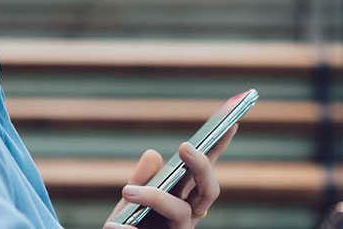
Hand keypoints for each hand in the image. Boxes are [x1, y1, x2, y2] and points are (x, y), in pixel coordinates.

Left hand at [104, 125, 237, 228]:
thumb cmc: (129, 221)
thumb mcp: (131, 195)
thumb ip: (142, 176)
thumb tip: (154, 155)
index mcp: (184, 197)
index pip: (204, 171)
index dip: (219, 149)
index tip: (230, 123)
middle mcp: (188, 214)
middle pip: (209, 190)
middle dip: (201, 166)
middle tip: (184, 147)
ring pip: (181, 212)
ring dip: (155, 197)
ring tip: (126, 190)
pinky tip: (112, 226)